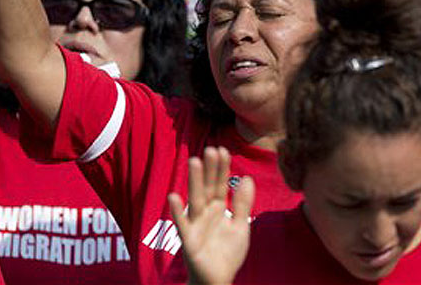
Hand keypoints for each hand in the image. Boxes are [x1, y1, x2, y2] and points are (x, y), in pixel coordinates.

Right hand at [169, 147, 253, 284]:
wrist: (218, 281)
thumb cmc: (227, 254)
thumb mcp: (241, 226)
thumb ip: (242, 204)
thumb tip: (247, 178)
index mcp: (218, 208)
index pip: (220, 183)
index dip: (221, 168)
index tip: (223, 149)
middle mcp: (205, 213)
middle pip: (207, 187)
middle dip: (209, 170)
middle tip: (210, 149)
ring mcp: (196, 225)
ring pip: (195, 200)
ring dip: (194, 181)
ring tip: (194, 161)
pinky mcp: (189, 241)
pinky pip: (182, 225)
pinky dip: (177, 212)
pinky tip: (174, 197)